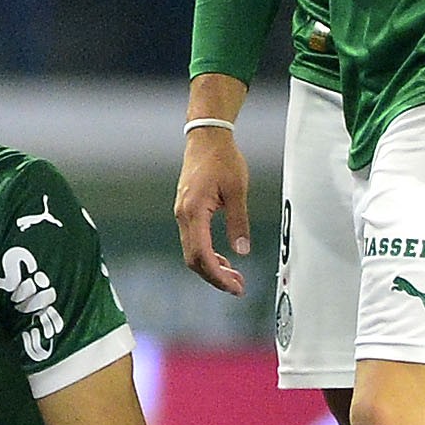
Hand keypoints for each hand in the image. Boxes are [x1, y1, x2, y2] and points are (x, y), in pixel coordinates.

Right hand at [175, 123, 251, 294]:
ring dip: (211, 267)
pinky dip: (207, 255)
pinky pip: (192, 240)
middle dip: (215, 277)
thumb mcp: (238, 191)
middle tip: (238, 287)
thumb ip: (239, 222)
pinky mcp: (185, 211)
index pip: (201, 254)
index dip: (217, 275)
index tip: (235, 287)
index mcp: (194, 211)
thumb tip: (242, 251)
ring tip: (234, 276)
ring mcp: (181, 214)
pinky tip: (223, 258)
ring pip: (191, 251)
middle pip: (193, 259)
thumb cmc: (223, 160)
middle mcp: (182, 215)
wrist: (206, 138)